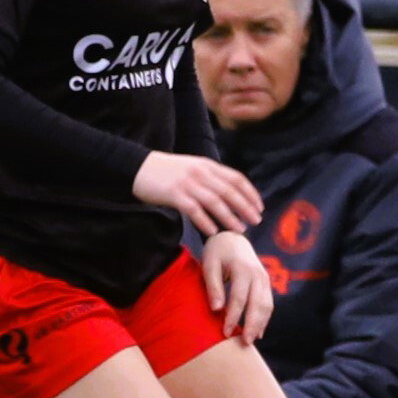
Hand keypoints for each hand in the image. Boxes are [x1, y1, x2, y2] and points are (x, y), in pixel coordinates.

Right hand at [132, 148, 263, 234]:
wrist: (137, 167)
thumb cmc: (166, 172)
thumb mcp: (192, 168)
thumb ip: (210, 178)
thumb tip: (229, 195)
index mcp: (207, 165)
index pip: (236, 178)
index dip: (250, 193)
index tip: (260, 207)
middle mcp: (200, 173)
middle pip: (229, 191)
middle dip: (246, 207)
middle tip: (256, 221)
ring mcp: (187, 183)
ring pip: (215, 202)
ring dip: (230, 217)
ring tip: (240, 230)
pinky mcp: (174, 194)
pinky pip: (194, 210)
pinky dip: (206, 222)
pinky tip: (214, 232)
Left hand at [199, 230, 271, 343]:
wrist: (233, 238)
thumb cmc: (217, 252)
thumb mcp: (209, 265)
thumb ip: (213, 287)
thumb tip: (216, 309)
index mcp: (243, 269)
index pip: (239, 298)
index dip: (233, 317)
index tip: (225, 333)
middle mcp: (258, 274)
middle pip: (258, 305)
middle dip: (252, 326)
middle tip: (244, 343)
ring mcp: (265, 279)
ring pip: (267, 306)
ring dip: (260, 325)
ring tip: (251, 340)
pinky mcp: (267, 283)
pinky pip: (269, 304)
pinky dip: (264, 319)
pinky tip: (258, 332)